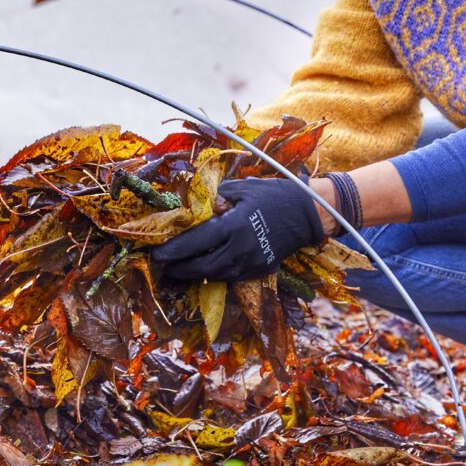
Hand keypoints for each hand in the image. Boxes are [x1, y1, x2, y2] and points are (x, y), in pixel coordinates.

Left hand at [151, 178, 323, 280]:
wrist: (308, 213)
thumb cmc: (273, 195)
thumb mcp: (242, 188)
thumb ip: (217, 198)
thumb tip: (196, 207)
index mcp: (235, 225)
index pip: (197, 242)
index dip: (174, 250)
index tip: (157, 254)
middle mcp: (242, 248)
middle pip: (203, 267)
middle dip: (180, 269)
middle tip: (163, 267)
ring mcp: (253, 262)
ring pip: (217, 276)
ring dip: (195, 275)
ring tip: (178, 270)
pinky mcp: (261, 269)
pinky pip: (232, 277)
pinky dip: (215, 275)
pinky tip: (203, 270)